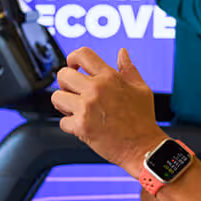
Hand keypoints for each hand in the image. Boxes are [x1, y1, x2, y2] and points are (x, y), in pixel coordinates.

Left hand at [51, 47, 165, 175]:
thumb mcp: (141, 89)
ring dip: (63, 104)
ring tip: (75, 110)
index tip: (73, 66)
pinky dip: (70, 126)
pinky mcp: (81, 126)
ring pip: (57, 97)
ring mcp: (87, 108)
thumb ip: (128, 69)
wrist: (143, 147)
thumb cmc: (143, 120)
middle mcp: (96, 89)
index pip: (83, 54)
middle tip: (73, 92)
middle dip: (65, 83)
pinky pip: (62, 122)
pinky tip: (82, 126)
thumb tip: (122, 53)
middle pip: (63, 75)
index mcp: (109, 77)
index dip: (73, 58)